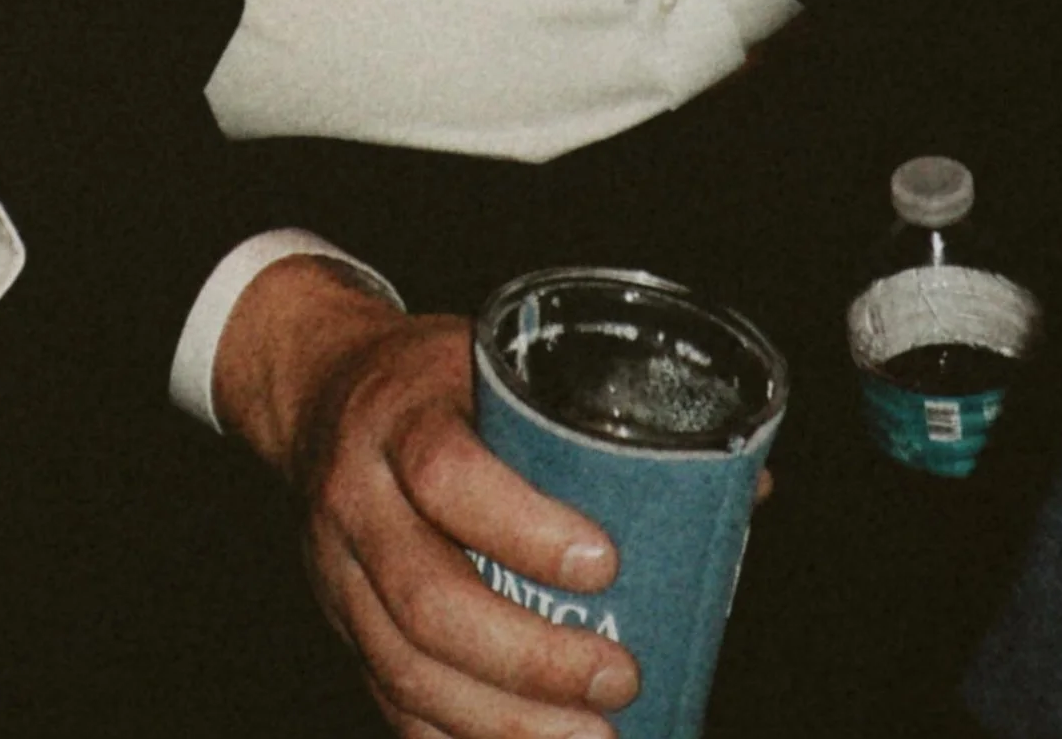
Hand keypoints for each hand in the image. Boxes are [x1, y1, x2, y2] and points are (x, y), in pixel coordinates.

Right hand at [216, 261, 637, 738]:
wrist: (316, 388)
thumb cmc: (433, 379)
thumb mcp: (495, 360)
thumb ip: (597, 417)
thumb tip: (745, 487)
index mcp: (399, 414)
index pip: (446, 474)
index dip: (524, 528)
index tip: (605, 564)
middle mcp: (356, 495)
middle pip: (428, 597)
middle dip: (531, 657)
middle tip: (620, 678)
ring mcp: (338, 571)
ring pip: (407, 668)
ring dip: (506, 722)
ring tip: (594, 737)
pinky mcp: (341, 624)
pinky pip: (391, 702)